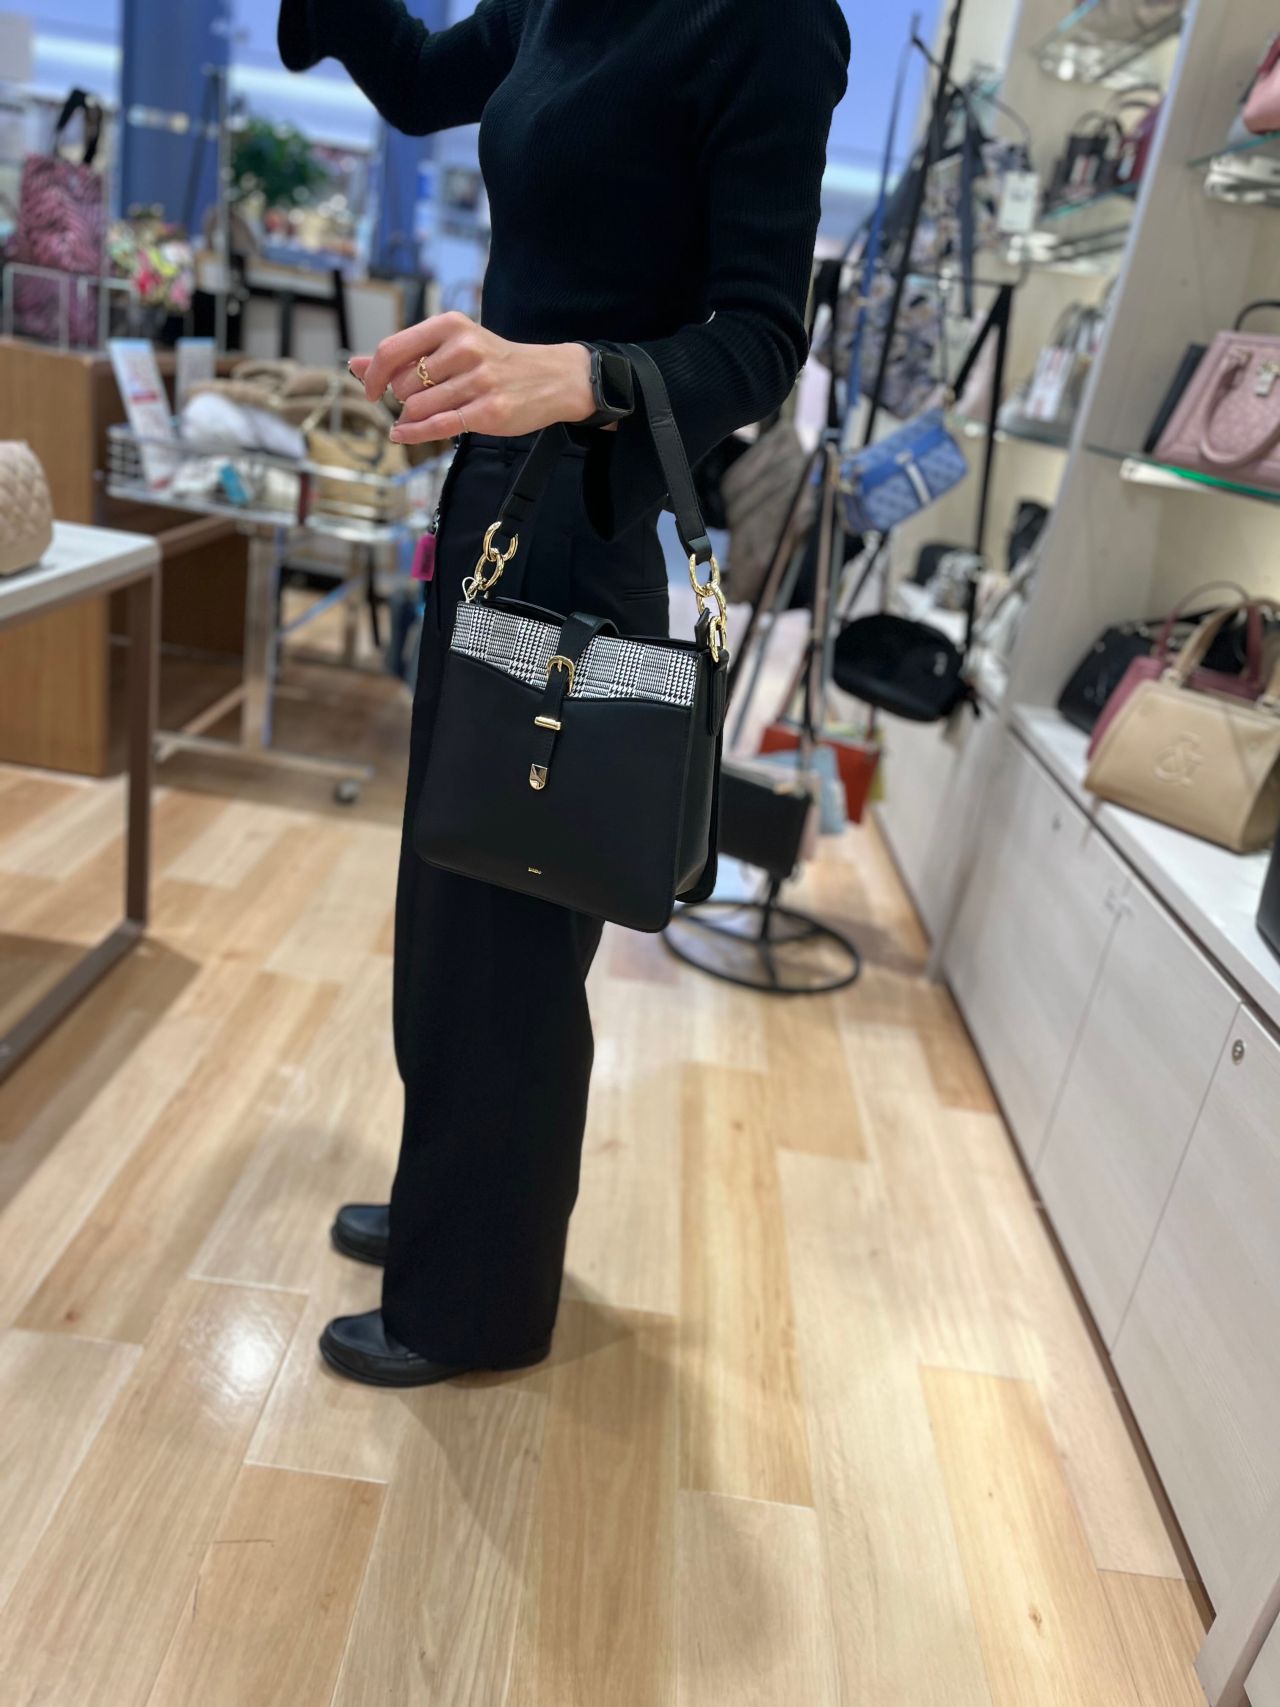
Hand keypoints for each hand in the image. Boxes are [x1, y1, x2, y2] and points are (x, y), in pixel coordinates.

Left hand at [349, 312, 595, 442]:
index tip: (371, 391)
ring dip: (413, 417)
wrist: (551, 378)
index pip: (392, 350)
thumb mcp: (451, 346)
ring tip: (426, 415)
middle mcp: (464, 349)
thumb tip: (357, 366)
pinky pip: (439, 426)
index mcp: (450, 326)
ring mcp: (478, 380)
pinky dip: (414, 434)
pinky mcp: (489, 411)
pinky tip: (402, 434)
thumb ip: (405, 355)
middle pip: (403, 384)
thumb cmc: (495, 363)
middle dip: (403, 398)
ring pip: (419, 407)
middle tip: (421, 399)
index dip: (373, 375)